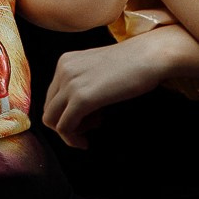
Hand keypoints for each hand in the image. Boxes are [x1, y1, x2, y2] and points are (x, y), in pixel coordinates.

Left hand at [42, 37, 171, 147]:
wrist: (149, 56)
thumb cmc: (133, 64)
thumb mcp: (98, 70)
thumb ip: (82, 84)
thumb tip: (74, 113)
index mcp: (65, 62)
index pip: (52, 97)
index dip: (66, 113)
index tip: (88, 118)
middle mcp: (63, 70)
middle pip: (49, 109)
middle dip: (66, 124)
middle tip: (91, 125)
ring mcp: (70, 83)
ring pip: (52, 120)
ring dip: (70, 132)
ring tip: (93, 128)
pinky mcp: (81, 98)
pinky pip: (64, 127)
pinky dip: (72, 140)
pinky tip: (86, 142)